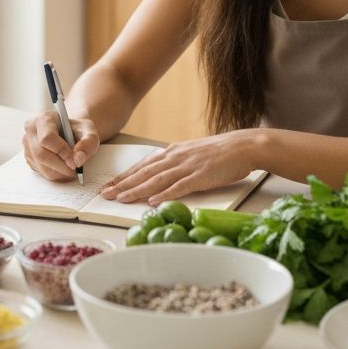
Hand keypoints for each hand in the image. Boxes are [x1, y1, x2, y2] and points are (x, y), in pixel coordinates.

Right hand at [22, 111, 100, 181]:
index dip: (61, 151)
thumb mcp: (88, 130)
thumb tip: (78, 158)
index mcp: (44, 119)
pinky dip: (55, 174)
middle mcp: (31, 131)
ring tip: (72, 168)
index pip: (47, 138)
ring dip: (59, 172)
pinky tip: (63, 167)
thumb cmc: (76, 130)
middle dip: (61, 166)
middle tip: (75, 169)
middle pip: (41, 154)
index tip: (75, 160)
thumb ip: (88, 142)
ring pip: (41, 166)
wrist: (69, 132)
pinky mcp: (29, 158)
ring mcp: (27, 145)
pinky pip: (41, 172)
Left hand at [99, 131, 256, 204]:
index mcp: (172, 152)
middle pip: (144, 172)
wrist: (242, 146)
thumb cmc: (219, 153)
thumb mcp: (191, 153)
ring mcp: (187, 166)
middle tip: (105, 194)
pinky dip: (165, 194)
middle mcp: (175, 157)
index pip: (142, 165)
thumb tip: (159, 174)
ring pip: (157, 180)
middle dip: (123, 183)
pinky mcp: (201, 176)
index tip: (109, 184)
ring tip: (121, 198)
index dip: (124, 175)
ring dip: (137, 190)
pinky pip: (180, 187)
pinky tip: (153, 202)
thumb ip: (175, 163)